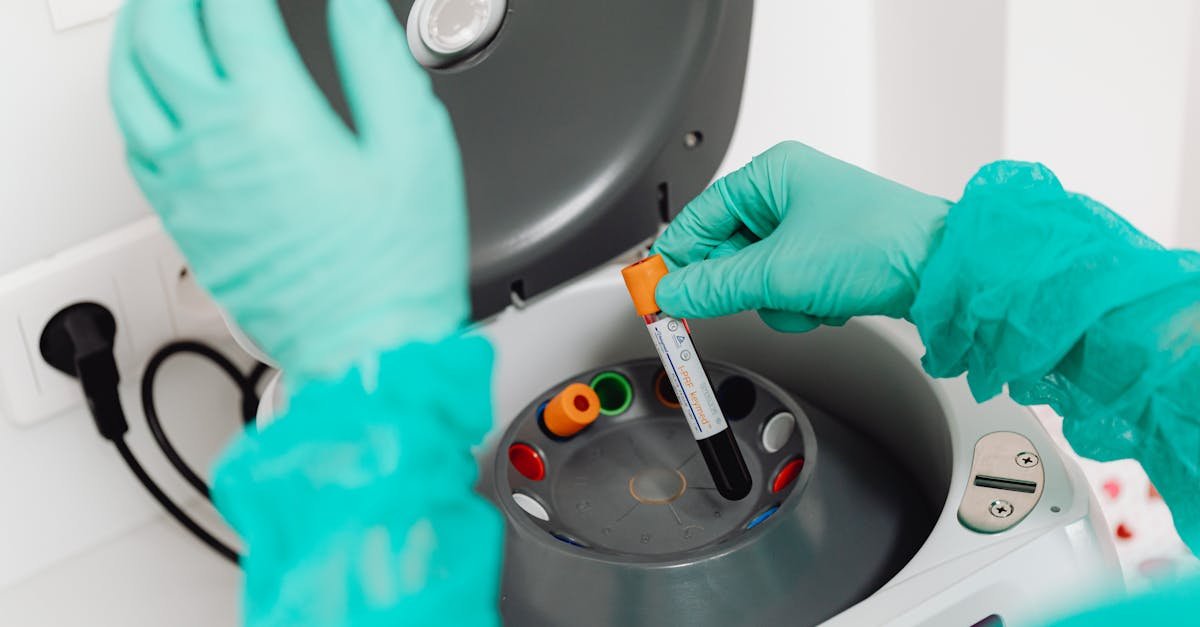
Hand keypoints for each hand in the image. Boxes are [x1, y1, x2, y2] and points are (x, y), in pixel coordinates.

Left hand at [109, 0, 466, 380]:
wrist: (366, 349)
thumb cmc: (395, 266)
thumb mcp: (416, 145)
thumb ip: (377, 57)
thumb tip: (354, 6)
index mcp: (270, 114)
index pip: (231, 7)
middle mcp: (211, 143)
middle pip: (160, 30)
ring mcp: (186, 184)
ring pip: (128, 81)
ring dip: (141, 31)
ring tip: (164, 12)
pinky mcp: (182, 220)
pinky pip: (133, 141)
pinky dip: (134, 95)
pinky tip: (155, 89)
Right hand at [651, 141, 950, 331]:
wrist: (947, 273)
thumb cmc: (882, 244)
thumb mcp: (780, 271)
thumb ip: (715, 286)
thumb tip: (672, 292)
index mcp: (772, 175)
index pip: (699, 217)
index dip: (673, 257)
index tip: (653, 291)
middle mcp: (789, 194)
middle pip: (725, 251)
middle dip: (741, 284)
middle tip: (732, 304)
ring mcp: (810, 227)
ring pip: (756, 277)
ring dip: (776, 299)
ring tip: (806, 298)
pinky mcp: (828, 258)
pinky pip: (787, 288)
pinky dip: (801, 304)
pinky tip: (827, 303)